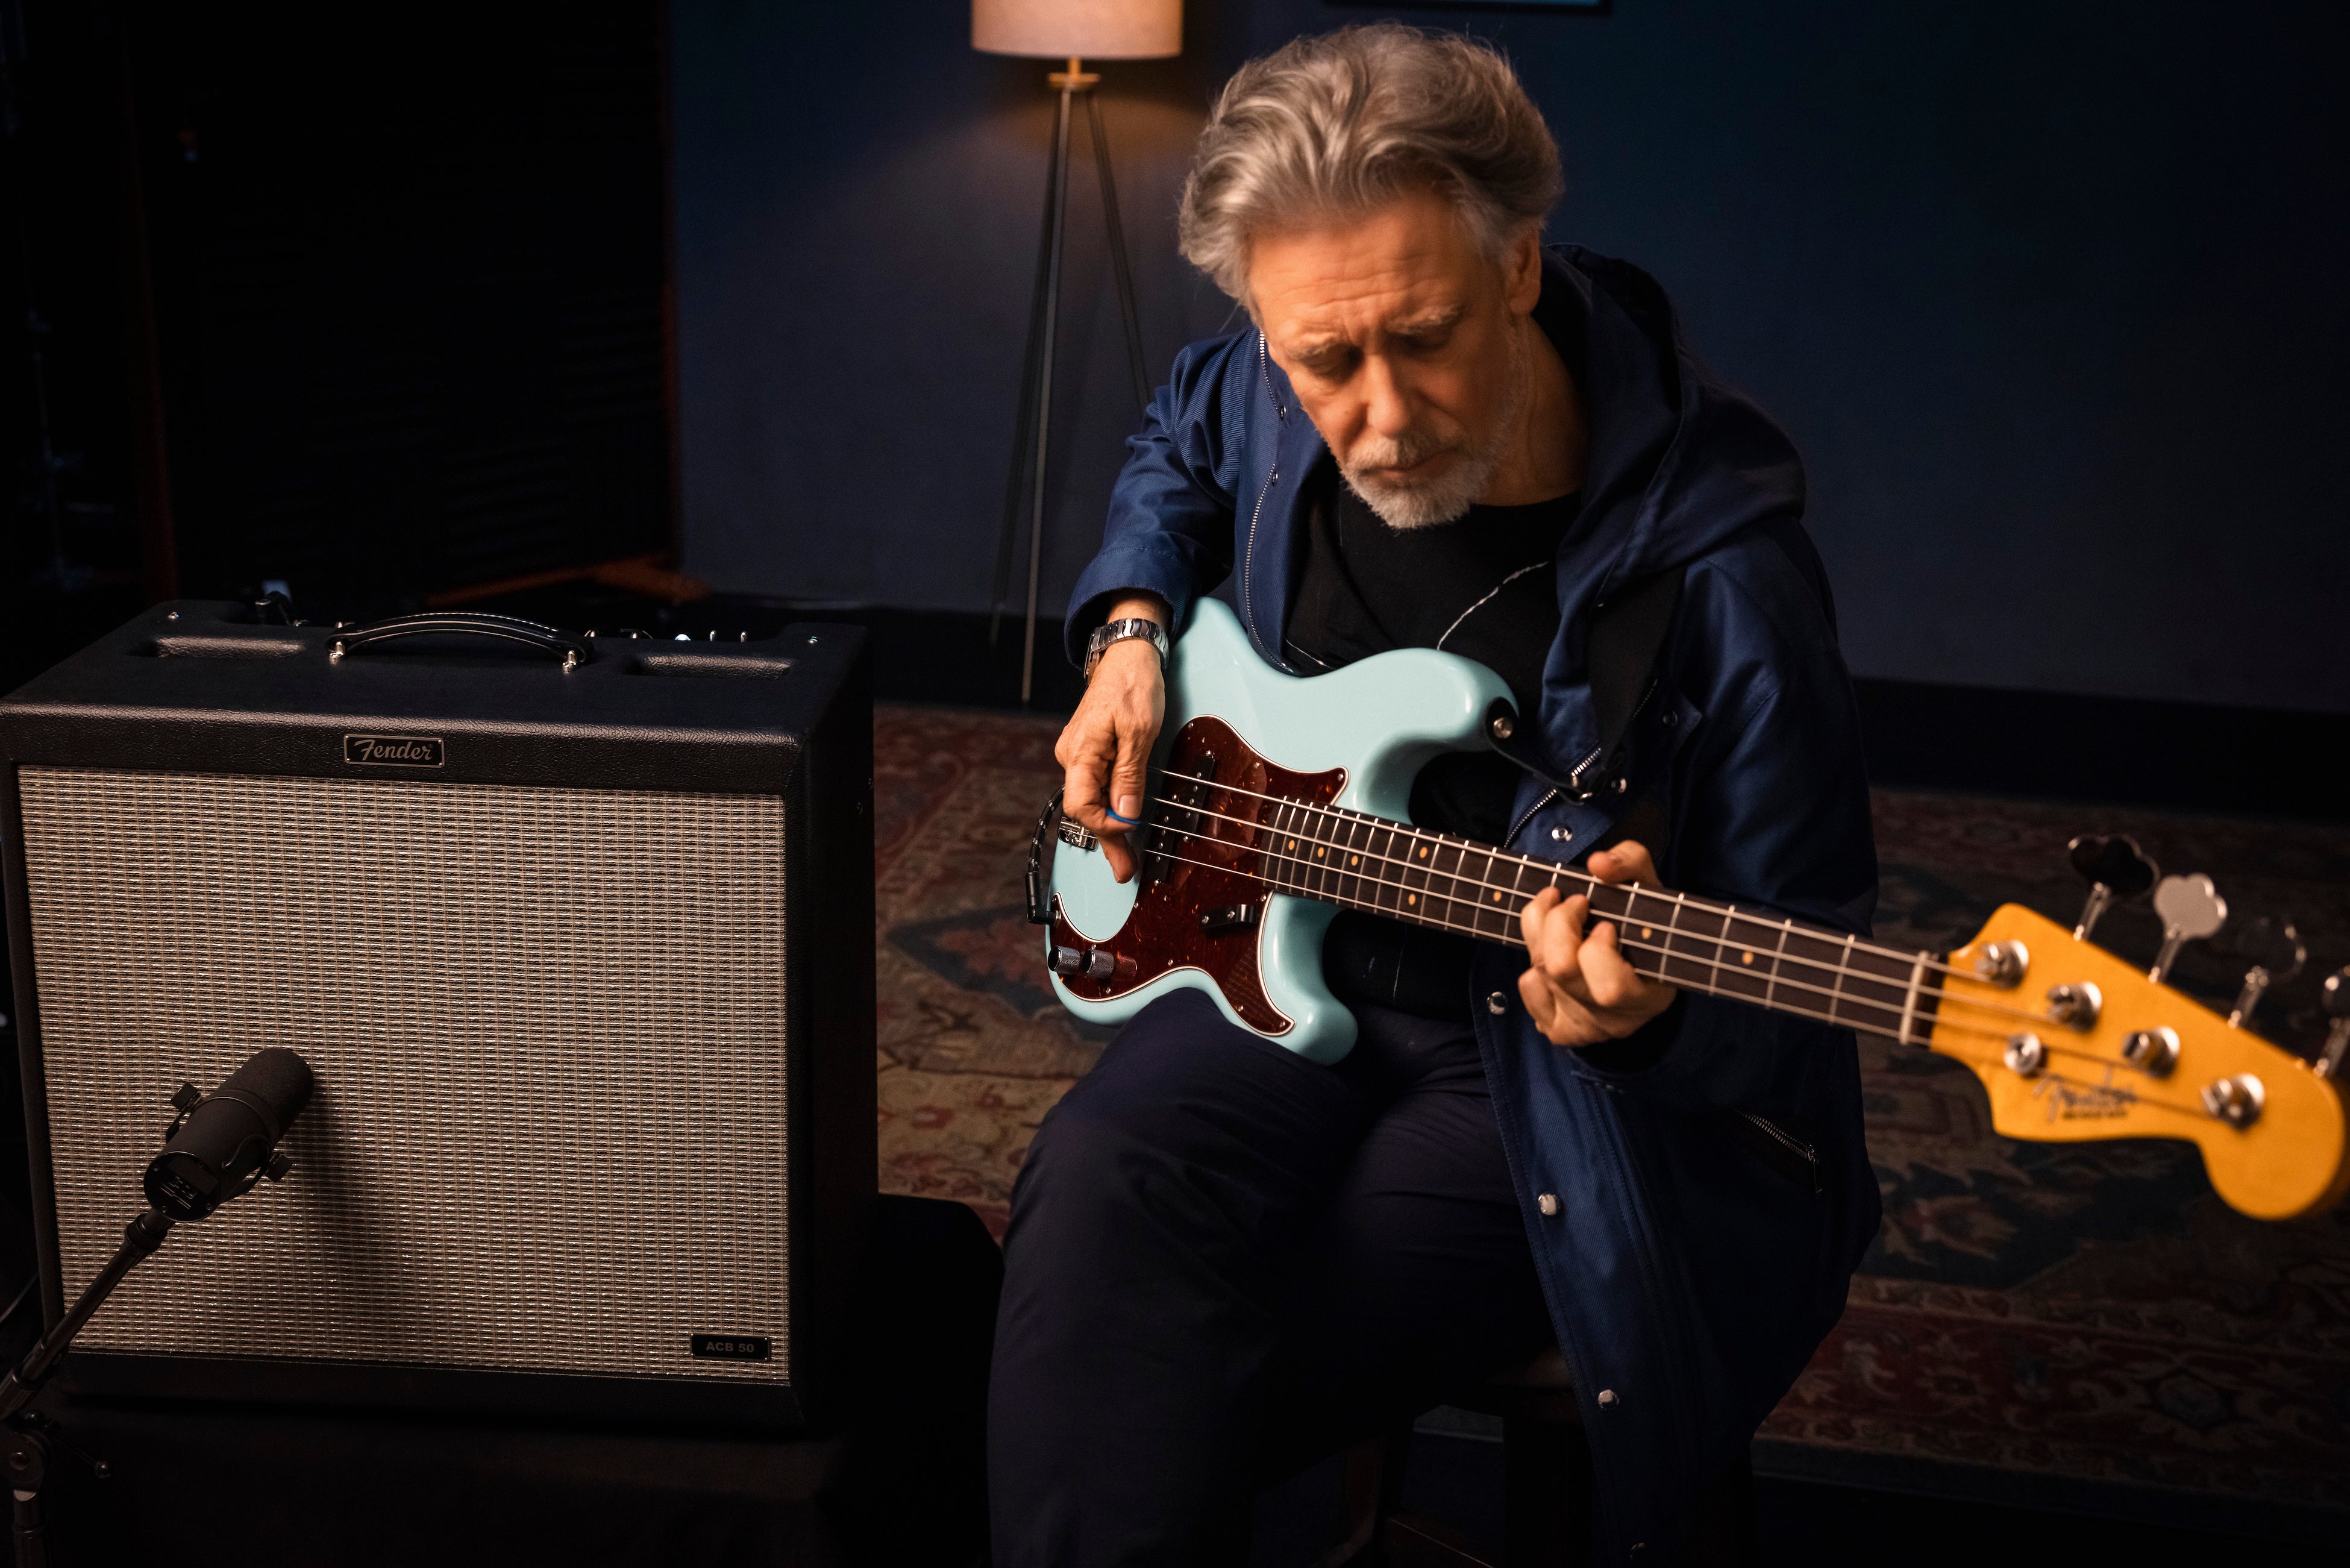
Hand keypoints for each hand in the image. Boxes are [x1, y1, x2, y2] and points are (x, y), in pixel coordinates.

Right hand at [1055, 595, 1167, 883]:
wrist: (1127, 653)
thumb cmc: (1133, 684)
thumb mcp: (1140, 730)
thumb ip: (1130, 773)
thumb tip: (1126, 812)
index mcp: (1080, 752)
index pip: (1082, 806)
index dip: (1105, 828)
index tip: (1128, 840)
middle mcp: (1073, 756)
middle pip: (1085, 809)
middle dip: (1107, 841)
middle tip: (1125, 870)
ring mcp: (1080, 755)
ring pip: (1091, 800)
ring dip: (1110, 828)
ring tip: (1126, 857)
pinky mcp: (1091, 751)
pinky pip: (1096, 787)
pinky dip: (1110, 807)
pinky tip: (1122, 822)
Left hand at [1517, 841, 1679, 1046]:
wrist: (1639, 957)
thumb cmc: (1644, 920)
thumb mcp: (1647, 885)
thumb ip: (1630, 863)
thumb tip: (1598, 864)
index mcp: (1650, 995)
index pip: (1610, 988)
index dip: (1598, 949)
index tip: (1606, 923)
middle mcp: (1617, 1019)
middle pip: (1562, 971)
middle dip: (1559, 923)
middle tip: (1575, 903)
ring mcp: (1586, 1027)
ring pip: (1540, 973)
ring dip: (1542, 933)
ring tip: (1561, 914)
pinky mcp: (1559, 1027)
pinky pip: (1529, 989)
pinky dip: (1533, 964)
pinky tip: (1553, 953)